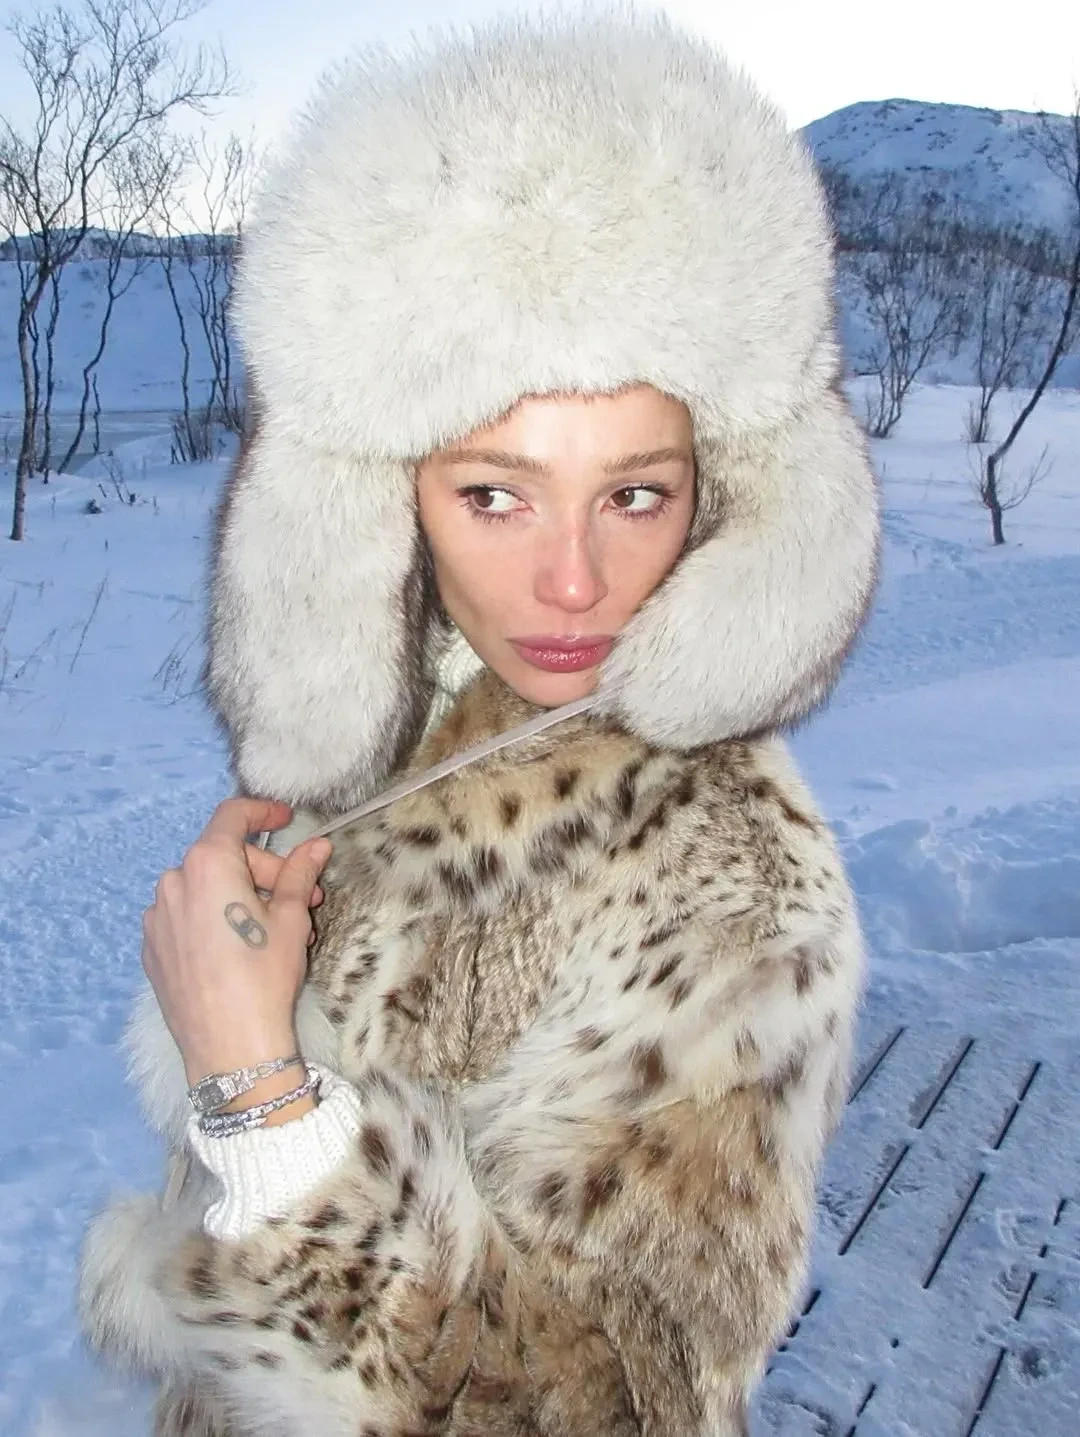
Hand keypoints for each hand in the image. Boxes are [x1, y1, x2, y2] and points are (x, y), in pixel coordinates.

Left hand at [142, 797, 331, 1088]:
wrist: (230, 1048)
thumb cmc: (264, 977)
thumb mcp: (293, 920)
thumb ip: (299, 874)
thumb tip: (315, 846)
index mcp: (208, 865)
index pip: (232, 816)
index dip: (263, 811)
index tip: (286, 818)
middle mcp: (173, 882)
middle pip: (223, 856)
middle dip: (265, 871)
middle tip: (304, 898)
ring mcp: (157, 917)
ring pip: (204, 888)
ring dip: (240, 896)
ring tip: (275, 930)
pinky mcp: (152, 948)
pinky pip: (186, 917)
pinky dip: (213, 919)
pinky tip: (239, 949)